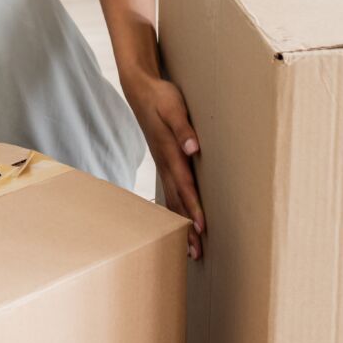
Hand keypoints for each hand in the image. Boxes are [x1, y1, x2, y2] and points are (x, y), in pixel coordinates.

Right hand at [121, 64, 204, 258]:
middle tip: (196, 253)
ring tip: (190, 248)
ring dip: (181, 223)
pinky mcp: (162, 162)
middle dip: (187, 227)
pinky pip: (170, 191)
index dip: (193, 208)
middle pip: (178, 201)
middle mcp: (165, 163)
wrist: (140, 90)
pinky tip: (180, 220)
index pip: (185, 186)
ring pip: (173, 199)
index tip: (201, 228)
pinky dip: (175, 209)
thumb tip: (194, 148)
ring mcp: (162, 164)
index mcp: (170, 153)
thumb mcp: (174, 107)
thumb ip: (183, 128)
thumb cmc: (161, 97)